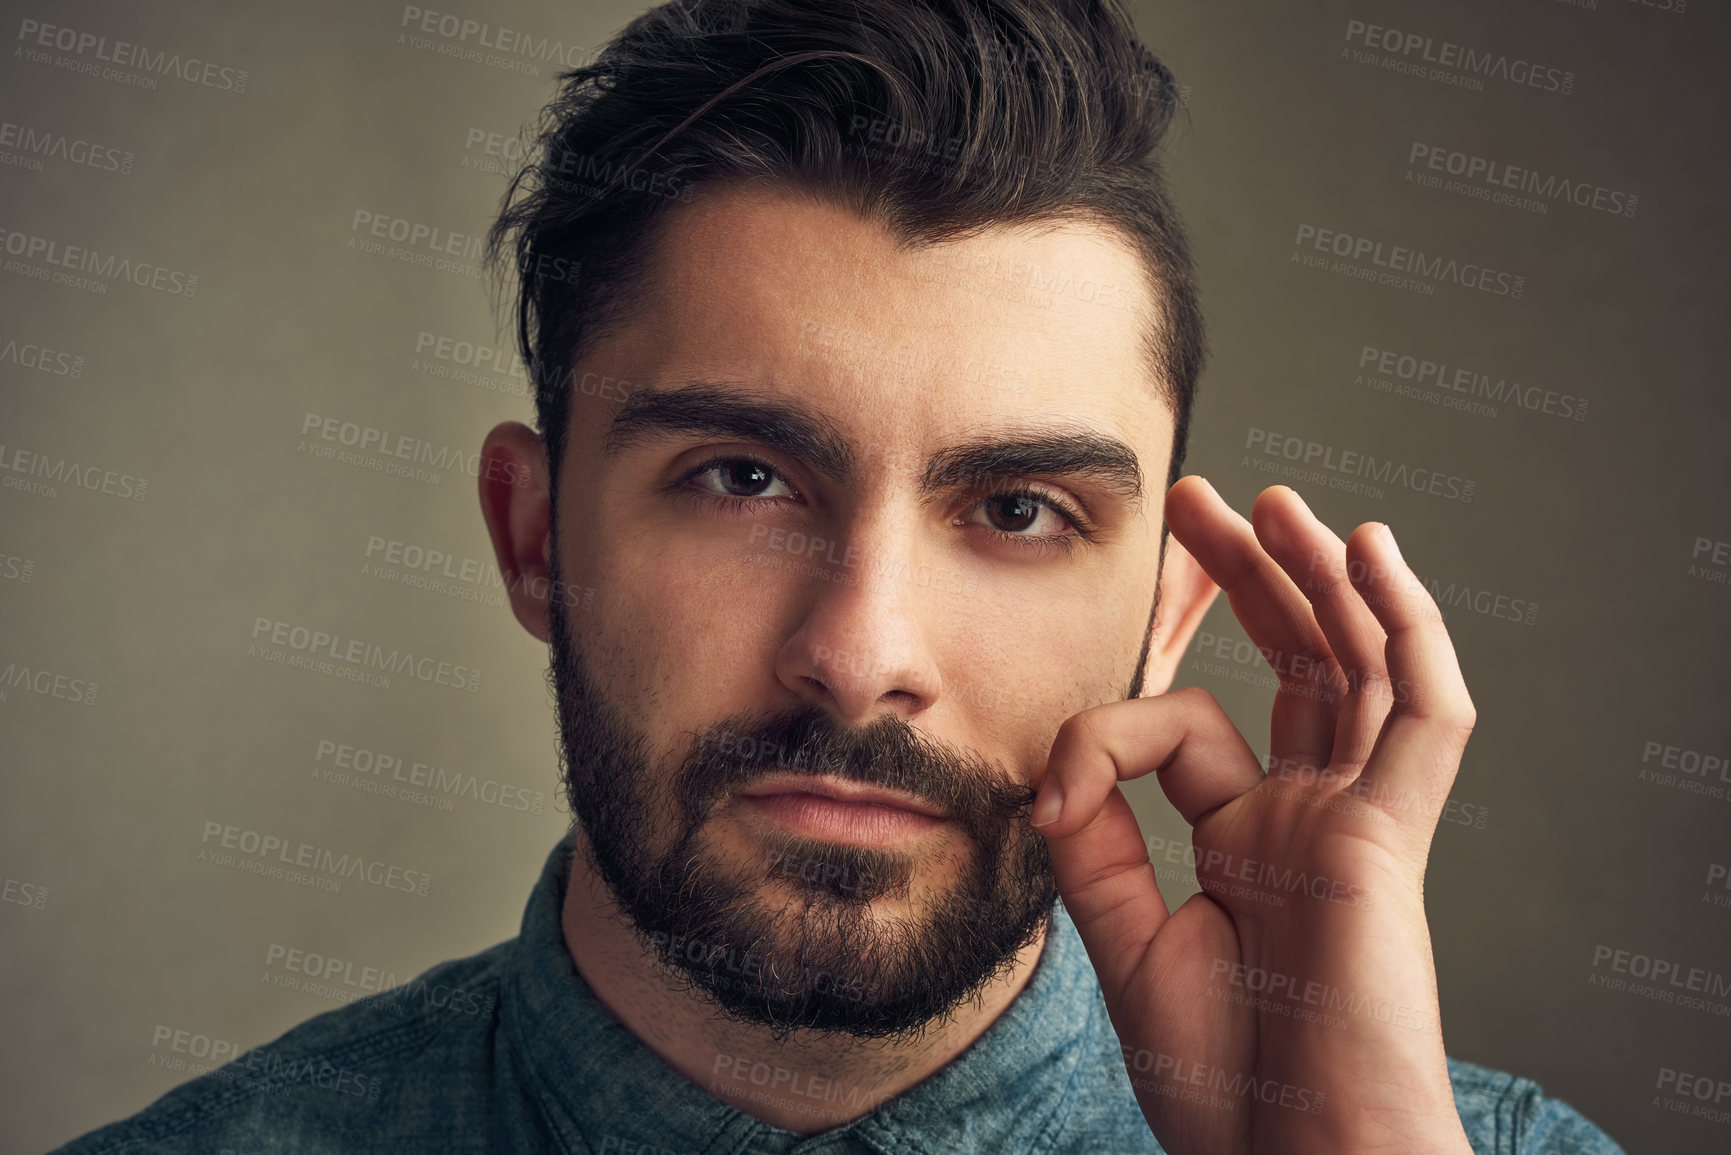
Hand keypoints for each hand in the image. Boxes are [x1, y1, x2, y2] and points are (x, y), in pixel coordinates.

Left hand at [1029, 478, 1476, 1154]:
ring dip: (1321, 580)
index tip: (1106, 662)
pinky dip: (1409, 635)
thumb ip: (1093, 844)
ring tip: (1280, 504)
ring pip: (1357, 670)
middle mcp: (1307, 819)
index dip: (1151, 672)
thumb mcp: (1127, 942)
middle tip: (1204, 500)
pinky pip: (1424, 722)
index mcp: (1246, 842)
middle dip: (1251, 578)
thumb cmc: (1226, 1082)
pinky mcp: (1394, 840)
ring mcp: (1356, 824)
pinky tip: (1373, 561)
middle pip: (1289, 667)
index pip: (1199, 719)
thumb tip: (1052, 766)